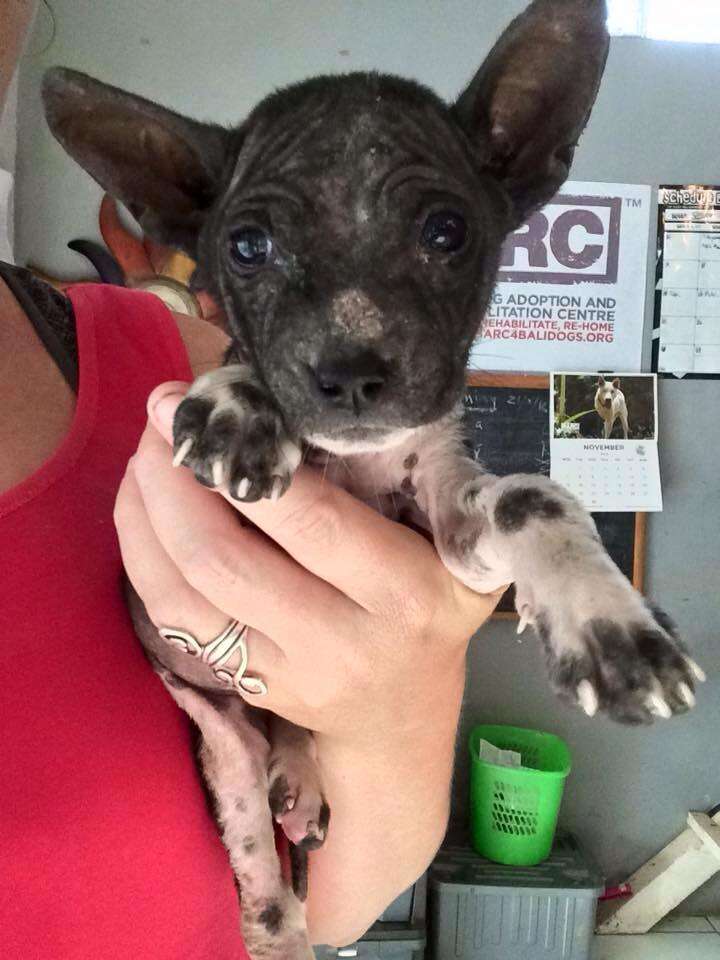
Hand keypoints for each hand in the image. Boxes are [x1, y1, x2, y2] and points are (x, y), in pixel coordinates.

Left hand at [114, 382, 501, 741]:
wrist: (402, 714)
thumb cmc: (434, 603)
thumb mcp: (456, 545)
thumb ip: (411, 485)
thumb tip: (302, 408)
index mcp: (404, 593)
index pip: (311, 523)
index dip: (243, 463)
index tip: (200, 406)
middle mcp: (340, 642)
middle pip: (225, 559)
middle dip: (175, 481)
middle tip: (164, 420)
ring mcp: (283, 673)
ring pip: (182, 594)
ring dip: (145, 516)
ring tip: (145, 457)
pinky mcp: (241, 686)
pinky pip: (172, 618)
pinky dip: (143, 555)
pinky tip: (141, 509)